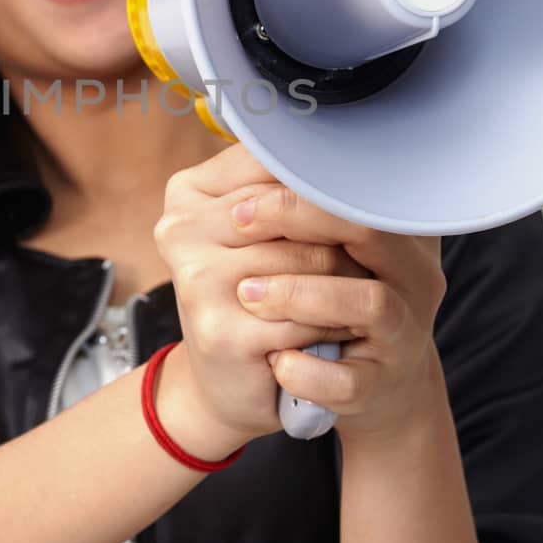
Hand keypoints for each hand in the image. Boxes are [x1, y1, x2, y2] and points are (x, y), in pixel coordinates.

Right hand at [152, 144, 376, 455]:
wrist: (231, 387)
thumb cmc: (254, 300)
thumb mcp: (260, 236)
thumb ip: (282, 192)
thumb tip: (341, 154)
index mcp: (186, 194)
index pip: (275, 164)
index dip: (322, 188)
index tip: (350, 205)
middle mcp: (180, 230)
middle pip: (298, 210)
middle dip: (341, 237)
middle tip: (362, 262)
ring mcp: (197, 281)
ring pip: (311, 259)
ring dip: (347, 282)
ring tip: (352, 296)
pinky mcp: (221, 331)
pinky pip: (310, 313)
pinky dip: (335, 325)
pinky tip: (338, 333)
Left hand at [221, 146, 446, 443]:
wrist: (370, 386)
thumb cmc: (336, 304)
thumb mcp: (330, 248)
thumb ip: (301, 206)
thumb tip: (248, 148)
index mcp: (398, 232)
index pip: (354, 187)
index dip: (295, 185)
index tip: (240, 195)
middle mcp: (414, 275)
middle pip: (367, 228)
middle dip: (296, 220)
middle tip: (236, 224)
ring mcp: (403, 332)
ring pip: (369, 301)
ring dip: (301, 294)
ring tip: (248, 295)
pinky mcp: (383, 385)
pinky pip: (352, 380)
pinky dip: (310, 372)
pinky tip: (276, 363)